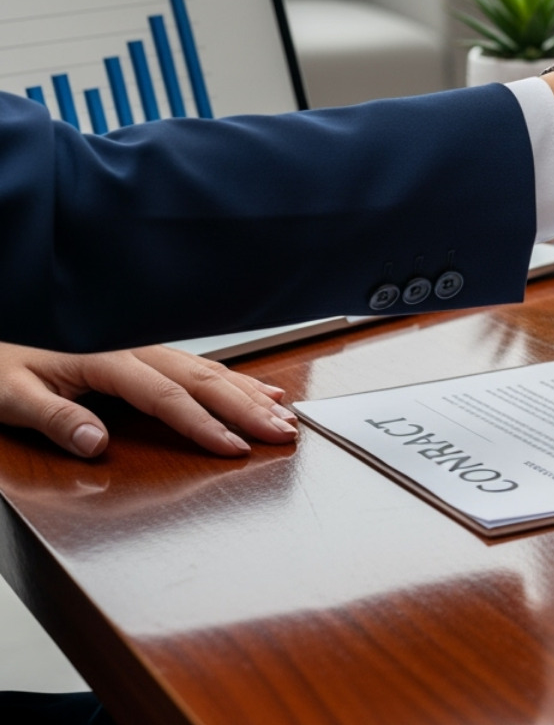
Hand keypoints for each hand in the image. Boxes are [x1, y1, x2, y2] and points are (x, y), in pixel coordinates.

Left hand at [0, 343, 298, 457]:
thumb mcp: (9, 394)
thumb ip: (53, 417)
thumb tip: (94, 442)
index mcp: (106, 358)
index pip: (166, 396)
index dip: (203, 423)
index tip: (234, 447)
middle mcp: (133, 350)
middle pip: (202, 379)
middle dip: (246, 408)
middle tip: (283, 433)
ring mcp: (143, 349)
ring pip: (208, 369)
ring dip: (248, 393)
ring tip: (284, 415)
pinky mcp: (144, 354)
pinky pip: (198, 365)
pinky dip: (235, 379)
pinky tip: (258, 389)